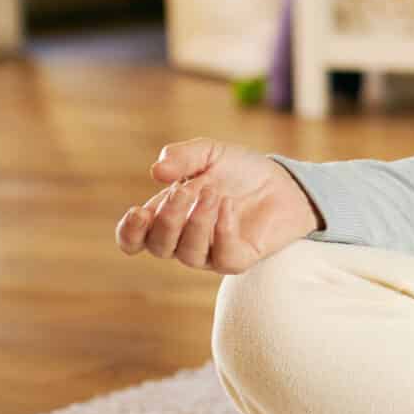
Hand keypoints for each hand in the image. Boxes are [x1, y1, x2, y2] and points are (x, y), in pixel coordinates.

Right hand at [114, 138, 319, 273]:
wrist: (283, 182)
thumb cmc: (240, 171)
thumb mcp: (209, 153)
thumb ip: (182, 157)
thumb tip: (156, 172)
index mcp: (168, 217)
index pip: (134, 240)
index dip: (129, 232)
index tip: (137, 212)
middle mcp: (184, 240)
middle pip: (159, 247)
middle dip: (168, 220)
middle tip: (185, 192)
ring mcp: (211, 253)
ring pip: (189, 254)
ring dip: (197, 223)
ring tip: (214, 193)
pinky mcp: (238, 260)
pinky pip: (224, 257)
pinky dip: (222, 230)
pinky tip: (228, 205)